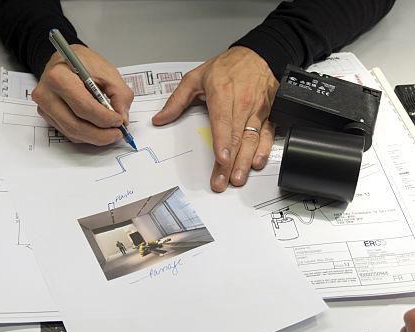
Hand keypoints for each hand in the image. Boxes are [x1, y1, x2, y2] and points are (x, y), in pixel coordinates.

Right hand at [32, 45, 133, 145]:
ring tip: (111, 133)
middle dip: (101, 134)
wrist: (65, 61)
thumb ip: (120, 94)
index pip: (83, 106)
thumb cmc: (83, 63)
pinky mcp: (48, 117)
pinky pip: (69, 134)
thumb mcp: (107, 71)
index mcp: (59, 77)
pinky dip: (87, 136)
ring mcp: (44, 108)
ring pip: (72, 133)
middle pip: (75, 125)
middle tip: (118, 133)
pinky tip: (98, 130)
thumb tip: (123, 118)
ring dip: (95, 138)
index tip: (119, 121)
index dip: (104, 118)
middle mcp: (47, 94)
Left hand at [152, 46, 278, 191]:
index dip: (223, 141)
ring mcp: (258, 109)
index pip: (223, 121)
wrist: (259, 54)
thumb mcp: (195, 77)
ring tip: (238, 178)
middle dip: (230, 162)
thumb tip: (159, 119)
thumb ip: (176, 101)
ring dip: (245, 161)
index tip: (221, 158)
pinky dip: (263, 150)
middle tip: (222, 181)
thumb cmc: (227, 67)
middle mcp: (243, 102)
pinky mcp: (269, 114)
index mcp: (222, 92)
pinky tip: (256, 163)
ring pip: (252, 139)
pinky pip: (267, 134)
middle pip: (236, 137)